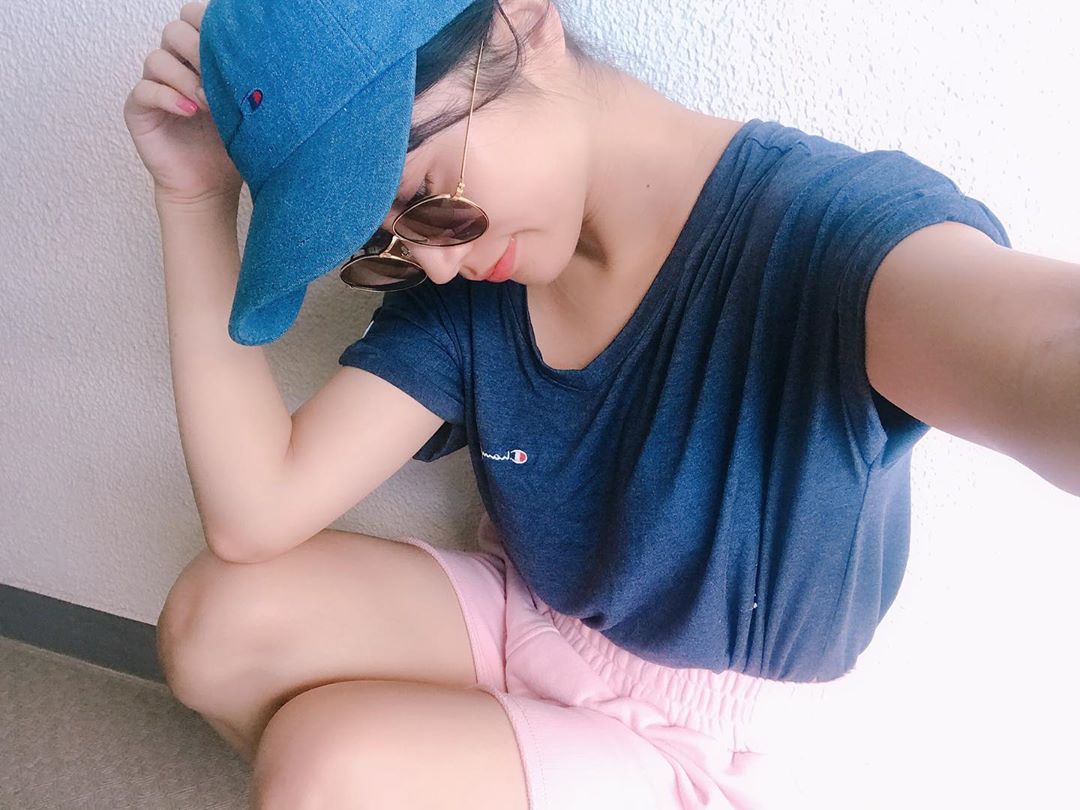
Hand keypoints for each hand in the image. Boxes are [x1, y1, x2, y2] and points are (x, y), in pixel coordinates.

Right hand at [123, 1, 242, 206]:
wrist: (211, 189)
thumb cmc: (233, 149)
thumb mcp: (248, 111)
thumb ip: (249, 81)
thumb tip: (267, 54)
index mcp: (202, 60)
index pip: (195, 20)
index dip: (209, 24)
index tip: (234, 46)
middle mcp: (176, 67)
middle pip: (174, 31)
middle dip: (198, 48)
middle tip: (222, 74)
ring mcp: (155, 86)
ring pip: (157, 59)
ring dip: (186, 77)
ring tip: (210, 103)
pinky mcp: (139, 110)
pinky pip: (145, 90)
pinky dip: (168, 97)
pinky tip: (191, 112)